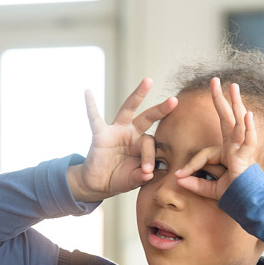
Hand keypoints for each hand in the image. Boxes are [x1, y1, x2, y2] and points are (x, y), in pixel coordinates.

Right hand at [68, 78, 177, 202]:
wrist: (99, 183)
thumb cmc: (119, 179)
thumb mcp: (133, 180)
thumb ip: (140, 177)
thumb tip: (148, 174)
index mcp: (142, 145)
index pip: (151, 144)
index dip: (149, 157)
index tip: (147, 171)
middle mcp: (132, 133)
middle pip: (148, 118)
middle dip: (161, 110)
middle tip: (175, 101)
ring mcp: (116, 131)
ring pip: (128, 109)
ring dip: (138, 95)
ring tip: (148, 81)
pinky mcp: (101, 134)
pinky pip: (94, 118)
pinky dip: (90, 106)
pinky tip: (88, 92)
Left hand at [174, 78, 256, 200]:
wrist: (248, 204)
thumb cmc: (233, 195)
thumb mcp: (209, 189)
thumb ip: (194, 183)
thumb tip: (177, 178)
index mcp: (227, 152)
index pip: (206, 152)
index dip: (191, 165)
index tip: (179, 176)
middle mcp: (235, 146)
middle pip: (227, 118)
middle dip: (221, 99)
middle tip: (215, 80)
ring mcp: (242, 149)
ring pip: (238, 123)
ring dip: (236, 104)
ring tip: (233, 86)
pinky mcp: (247, 157)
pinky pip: (248, 140)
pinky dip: (248, 128)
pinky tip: (247, 114)